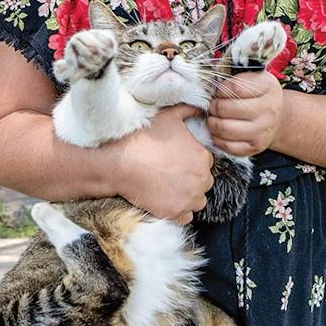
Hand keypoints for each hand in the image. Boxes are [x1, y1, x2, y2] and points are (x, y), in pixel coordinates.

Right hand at [108, 105, 214, 222]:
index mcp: (203, 158)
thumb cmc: (143, 138)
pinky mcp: (175, 213)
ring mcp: (189, 199)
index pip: (206, 163)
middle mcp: (201, 180)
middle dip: (192, 180)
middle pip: (204, 183)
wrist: (119, 163)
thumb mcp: (168, 117)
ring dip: (188, 197)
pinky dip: (179, 211)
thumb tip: (201, 108)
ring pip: (197, 201)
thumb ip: (188, 110)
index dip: (192, 162)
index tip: (178, 162)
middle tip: (172, 175)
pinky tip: (166, 200)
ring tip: (170, 188)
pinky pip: (186, 217)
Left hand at [206, 70, 285, 157]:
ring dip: (212, 123)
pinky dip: (217, 139)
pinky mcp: (255, 147)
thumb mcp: (253, 79)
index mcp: (268, 87)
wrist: (277, 117)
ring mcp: (263, 130)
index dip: (220, 89)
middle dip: (213, 106)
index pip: (234, 87)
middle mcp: (269, 109)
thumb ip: (235, 78)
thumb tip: (210, 85)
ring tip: (213, 118)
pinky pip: (228, 146)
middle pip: (226, 109)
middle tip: (212, 105)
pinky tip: (218, 132)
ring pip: (224, 128)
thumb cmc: (258, 95)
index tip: (218, 91)